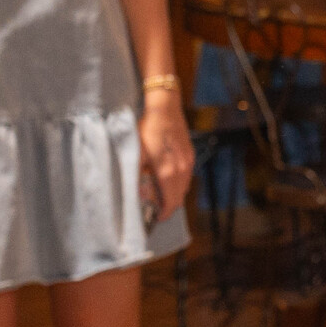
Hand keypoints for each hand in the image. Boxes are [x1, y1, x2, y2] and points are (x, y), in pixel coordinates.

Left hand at [139, 88, 193, 224]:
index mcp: (167, 172)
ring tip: (159, 192)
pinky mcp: (190, 154)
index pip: (170, 203)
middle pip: (179, 198)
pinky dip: (178, 182)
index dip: (163, 214)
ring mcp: (188, 162)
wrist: (164, 108)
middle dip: (168, 206)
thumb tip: (137, 194)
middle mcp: (181, 170)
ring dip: (173, 194)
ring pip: (184, 187)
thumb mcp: (136, 154)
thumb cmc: (147, 130)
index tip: (155, 218)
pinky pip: (186, 176)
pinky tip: (167, 176)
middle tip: (155, 207)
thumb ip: (137, 177)